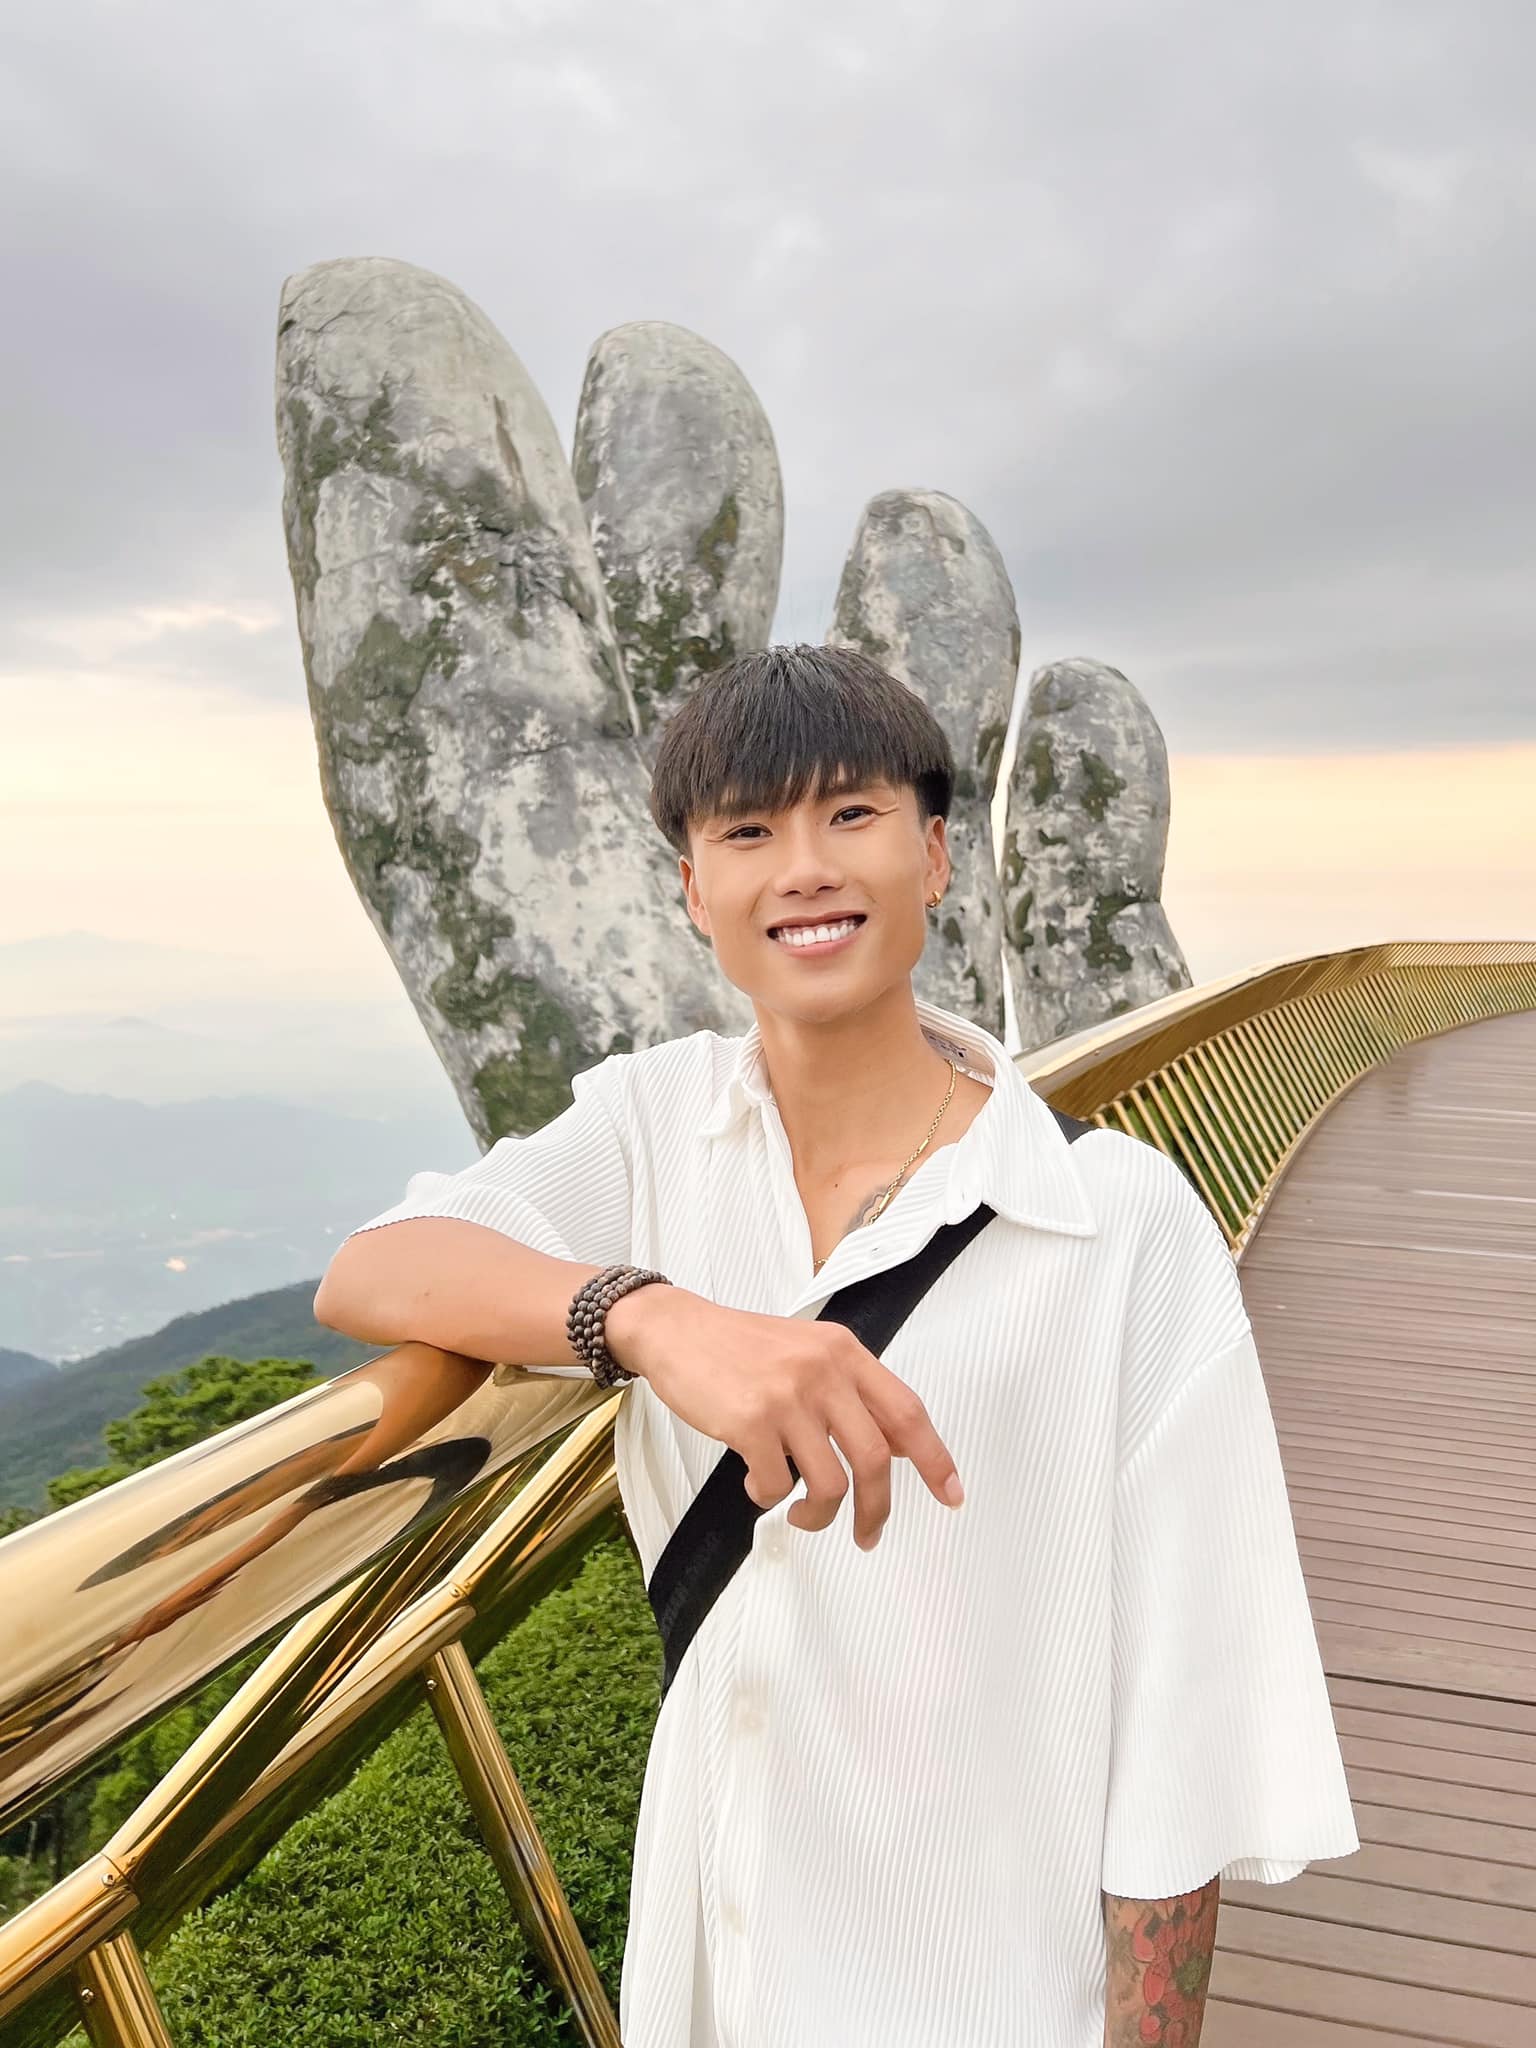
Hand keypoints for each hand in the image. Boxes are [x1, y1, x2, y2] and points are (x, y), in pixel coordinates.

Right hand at [605, 1283, 964, 1549]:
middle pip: (875, 1459)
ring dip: (819, 1515)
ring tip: (802, 1515)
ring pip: (829, 1482)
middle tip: (868, 1534)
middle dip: (876, 1509)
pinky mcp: (749, 1421)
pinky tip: (756, 1484)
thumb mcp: (809, 1352)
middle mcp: (822, 1372)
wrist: (676, 1329)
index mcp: (844, 1352)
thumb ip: (852, 1392)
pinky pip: (776, 1484)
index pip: (906, 1411)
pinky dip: (768, 1497)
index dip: (935, 1459)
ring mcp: (786, 1397)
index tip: (951, 1494)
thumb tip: (897, 1445)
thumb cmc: (741, 1346)